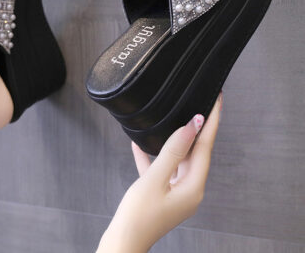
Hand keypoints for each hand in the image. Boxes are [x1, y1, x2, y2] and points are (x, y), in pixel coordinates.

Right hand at [97, 93, 222, 252]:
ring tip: (176, 118)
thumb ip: (173, 151)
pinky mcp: (163, 194)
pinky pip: (161, 169)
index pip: (205, 147)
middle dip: (197, 127)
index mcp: (193, 187)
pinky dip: (153, 157)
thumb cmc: (138, 216)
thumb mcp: (155, 179)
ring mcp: (176, 192)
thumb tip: (191, 127)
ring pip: (178, 159)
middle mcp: (189, 190)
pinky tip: (140, 145)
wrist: (122, 243)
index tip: (216, 101)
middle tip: (202, 103)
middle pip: (195, 152)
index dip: (211, 122)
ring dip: (174, 140)